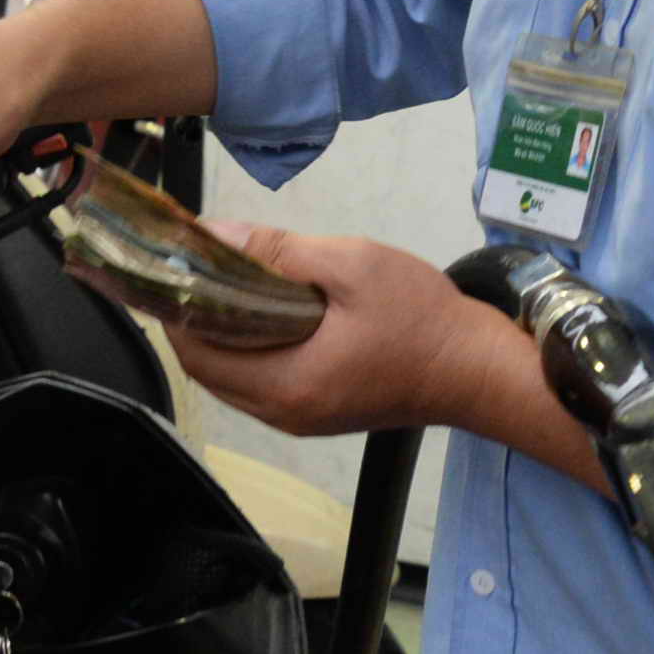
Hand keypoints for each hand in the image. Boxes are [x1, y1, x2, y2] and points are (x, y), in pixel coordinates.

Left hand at [164, 225, 518, 442]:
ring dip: (220, 332)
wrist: (480, 370)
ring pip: (230, 377)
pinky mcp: (316, 413)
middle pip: (206, 368)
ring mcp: (299, 419)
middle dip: (193, 317)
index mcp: (285, 384)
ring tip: (227, 278)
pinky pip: (258, 381)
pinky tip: (261, 307)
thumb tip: (214, 235)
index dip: (174, 307)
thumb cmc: (421, 316)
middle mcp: (281, 412)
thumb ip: (279, 251)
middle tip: (199, 263)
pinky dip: (248, 346)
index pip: (195, 352)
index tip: (173, 262)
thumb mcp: (352, 266)